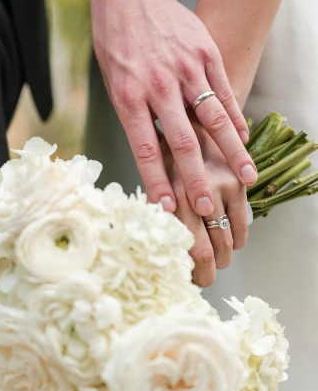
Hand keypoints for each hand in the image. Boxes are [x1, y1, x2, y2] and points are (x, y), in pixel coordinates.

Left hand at [89, 0, 257, 216]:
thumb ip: (137, 118)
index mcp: (129, 97)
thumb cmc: (117, 47)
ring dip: (231, 153)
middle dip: (197, 178)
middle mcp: (159, 86)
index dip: (158, 182)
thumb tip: (156, 158)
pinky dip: (235, 119)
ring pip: (213, 118)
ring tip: (246, 178)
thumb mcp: (115, 85)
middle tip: (208, 207)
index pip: (146, 150)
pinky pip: (224, 92)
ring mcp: (185, 69)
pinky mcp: (205, 54)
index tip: (168, 209)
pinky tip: (244, 141)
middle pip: (183, 141)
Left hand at [163, 121, 248, 286]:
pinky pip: (242, 224)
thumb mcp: (148, 180)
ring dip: (223, 259)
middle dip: (206, 273)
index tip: (187, 280)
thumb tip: (157, 251)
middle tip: (203, 279)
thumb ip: (154, 209)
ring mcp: (219, 188)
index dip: (189, 272)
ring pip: (227, 242)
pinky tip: (229, 243)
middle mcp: (193, 194)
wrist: (188, 109)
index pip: (184, 250)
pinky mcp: (237, 181)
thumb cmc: (161, 148)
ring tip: (215, 263)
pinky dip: (237, 240)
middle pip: (206, 252)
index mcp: (167, 197)